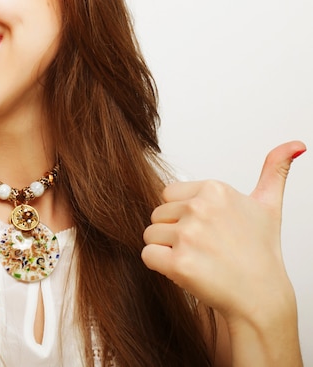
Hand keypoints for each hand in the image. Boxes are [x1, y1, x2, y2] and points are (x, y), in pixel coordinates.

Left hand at [141, 141, 304, 322]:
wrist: (261, 299)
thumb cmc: (260, 253)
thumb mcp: (269, 206)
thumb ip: (275, 170)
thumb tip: (296, 145)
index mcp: (215, 190)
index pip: (169, 195)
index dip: (183, 214)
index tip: (208, 229)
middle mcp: (200, 208)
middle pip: (158, 214)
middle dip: (174, 232)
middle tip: (204, 248)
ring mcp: (188, 236)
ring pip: (150, 234)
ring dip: (167, 250)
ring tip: (197, 259)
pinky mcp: (178, 263)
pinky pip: (147, 255)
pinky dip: (159, 266)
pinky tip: (185, 271)